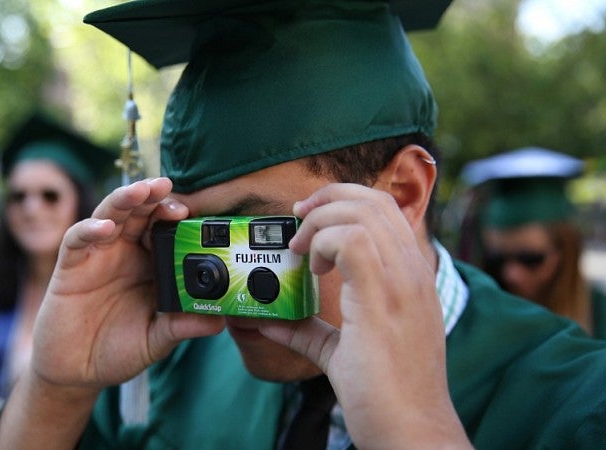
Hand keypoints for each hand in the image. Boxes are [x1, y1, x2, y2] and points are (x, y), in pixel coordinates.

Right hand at [31, 177, 223, 391]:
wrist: (77, 371)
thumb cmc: (118, 349)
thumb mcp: (156, 340)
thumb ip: (182, 327)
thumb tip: (219, 321)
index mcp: (150, 264)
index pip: (166, 229)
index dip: (178, 217)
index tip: (195, 214)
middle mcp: (126, 252)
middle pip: (140, 213)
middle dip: (154, 197)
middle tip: (168, 188)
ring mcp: (98, 255)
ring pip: (111, 214)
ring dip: (126, 200)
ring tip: (142, 192)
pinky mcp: (70, 265)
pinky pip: (78, 238)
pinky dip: (90, 229)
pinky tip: (105, 229)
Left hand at [258, 183, 469, 447]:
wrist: (410, 432)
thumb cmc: (384, 395)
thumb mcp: (342, 351)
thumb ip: (309, 330)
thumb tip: (269, 320)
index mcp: (411, 276)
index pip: (384, 209)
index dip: (341, 200)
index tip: (306, 218)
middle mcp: (413, 272)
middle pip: (373, 200)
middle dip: (325, 200)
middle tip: (295, 222)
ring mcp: (403, 283)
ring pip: (362, 213)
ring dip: (321, 222)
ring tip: (302, 252)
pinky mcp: (383, 301)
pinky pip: (352, 241)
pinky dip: (323, 243)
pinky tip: (310, 268)